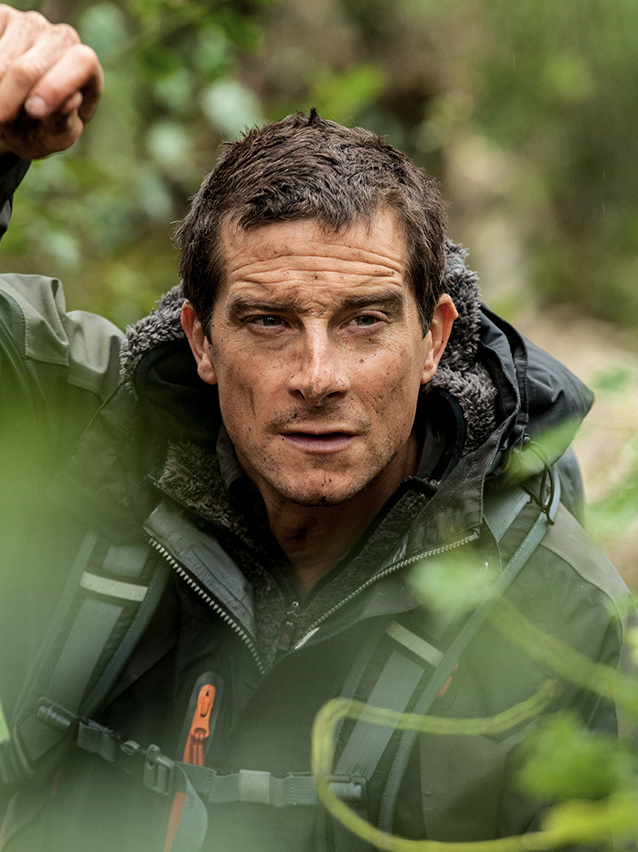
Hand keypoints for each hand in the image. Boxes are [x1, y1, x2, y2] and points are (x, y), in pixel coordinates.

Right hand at [0, 5, 102, 159]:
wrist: (10, 114)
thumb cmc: (41, 129)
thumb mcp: (55, 137)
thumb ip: (64, 124)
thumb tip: (72, 101)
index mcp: (86, 66)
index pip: (82, 62)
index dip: (58, 86)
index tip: (34, 111)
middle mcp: (61, 38)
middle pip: (30, 68)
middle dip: (10, 99)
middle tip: (0, 120)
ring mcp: (29, 24)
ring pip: (3, 61)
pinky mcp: (1, 17)